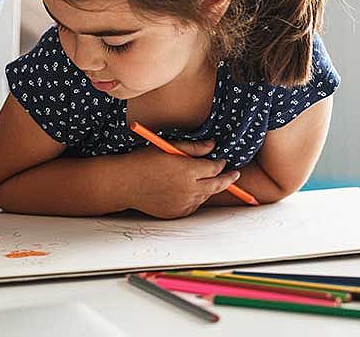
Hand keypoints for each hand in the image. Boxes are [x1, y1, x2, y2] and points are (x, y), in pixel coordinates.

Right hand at [122, 139, 239, 218]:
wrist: (124, 184)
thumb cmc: (143, 161)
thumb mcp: (168, 147)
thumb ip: (193, 148)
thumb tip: (212, 146)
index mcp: (188, 171)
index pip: (214, 168)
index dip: (220, 164)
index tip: (222, 161)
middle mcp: (188, 189)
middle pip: (217, 185)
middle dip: (228, 179)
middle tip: (235, 175)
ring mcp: (183, 203)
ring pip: (205, 196)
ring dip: (209, 188)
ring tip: (207, 181)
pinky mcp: (176, 213)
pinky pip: (193, 205)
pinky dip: (195, 198)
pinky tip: (189, 191)